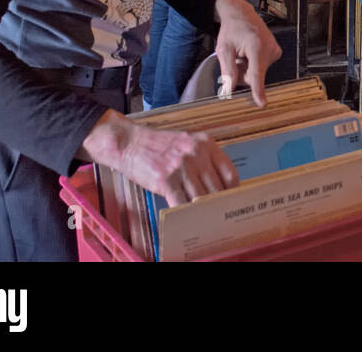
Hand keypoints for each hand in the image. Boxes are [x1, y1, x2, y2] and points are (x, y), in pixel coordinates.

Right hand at [78, 110, 239, 207]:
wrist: (129, 142)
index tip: (230, 200)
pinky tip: (186, 218)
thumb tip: (217, 184)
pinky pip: (181, 202)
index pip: (229, 173)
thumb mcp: (187, 142)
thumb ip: (204, 158)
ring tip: (205, 220)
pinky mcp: (166, 180)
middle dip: (218, 204)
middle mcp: (197, 154)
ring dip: (203, 211)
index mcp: (206, 144)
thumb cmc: (158, 145)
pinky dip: (185, 213)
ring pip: (201, 197)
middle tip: (219, 214)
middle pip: (217, 188)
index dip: (231, 191)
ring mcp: (182, 167)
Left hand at [214, 0, 281, 106]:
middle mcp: (269, 49)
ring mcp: (275, 50)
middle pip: (254, 76)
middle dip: (243, 73)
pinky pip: (262, 67)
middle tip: (236, 59)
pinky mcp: (276, 52)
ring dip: (248, 67)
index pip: (256, 74)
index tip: (262, 103)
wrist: (241, 14)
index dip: (258, 90)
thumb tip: (229, 90)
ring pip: (258, 72)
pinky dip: (254, 63)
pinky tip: (250, 52)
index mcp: (256, 47)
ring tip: (243, 52)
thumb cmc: (231, 30)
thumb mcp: (224, 50)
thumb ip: (228, 71)